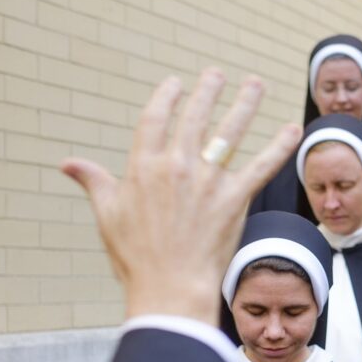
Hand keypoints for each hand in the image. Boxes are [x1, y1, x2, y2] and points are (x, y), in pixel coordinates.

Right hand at [61, 68, 301, 325]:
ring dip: (245, 104)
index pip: (156, 118)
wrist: (170, 288)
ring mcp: (209, 180)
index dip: (167, 97)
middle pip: (196, 117)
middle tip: (216, 74)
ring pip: (230, 132)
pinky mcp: (235, 198)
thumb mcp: (108, 215)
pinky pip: (263, 166)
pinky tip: (293, 129)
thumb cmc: (136, 257)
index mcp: (144, 166)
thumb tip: (68, 163)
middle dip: (207, 91)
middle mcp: (177, 165)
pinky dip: (280, 146)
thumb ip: (94, 181)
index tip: (176, 84)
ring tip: (254, 84)